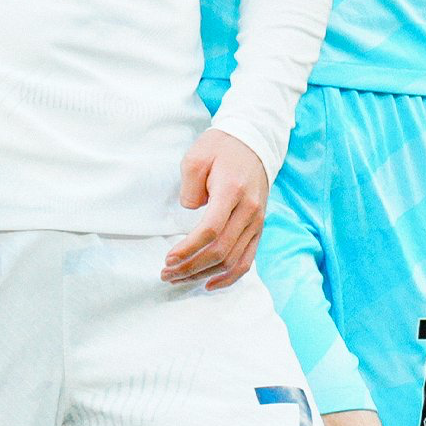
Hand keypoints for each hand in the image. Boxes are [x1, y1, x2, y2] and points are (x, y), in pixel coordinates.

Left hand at [162, 130, 268, 291]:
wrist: (253, 141)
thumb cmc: (221, 147)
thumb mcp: (196, 157)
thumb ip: (189, 188)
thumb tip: (189, 214)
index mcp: (232, 191)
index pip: (211, 230)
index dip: (188, 249)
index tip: (168, 258)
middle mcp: (249, 210)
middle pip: (220, 250)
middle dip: (190, 267)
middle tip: (167, 273)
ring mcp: (257, 221)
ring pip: (232, 260)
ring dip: (204, 274)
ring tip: (180, 279)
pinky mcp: (259, 227)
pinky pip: (247, 260)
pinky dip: (229, 277)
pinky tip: (209, 284)